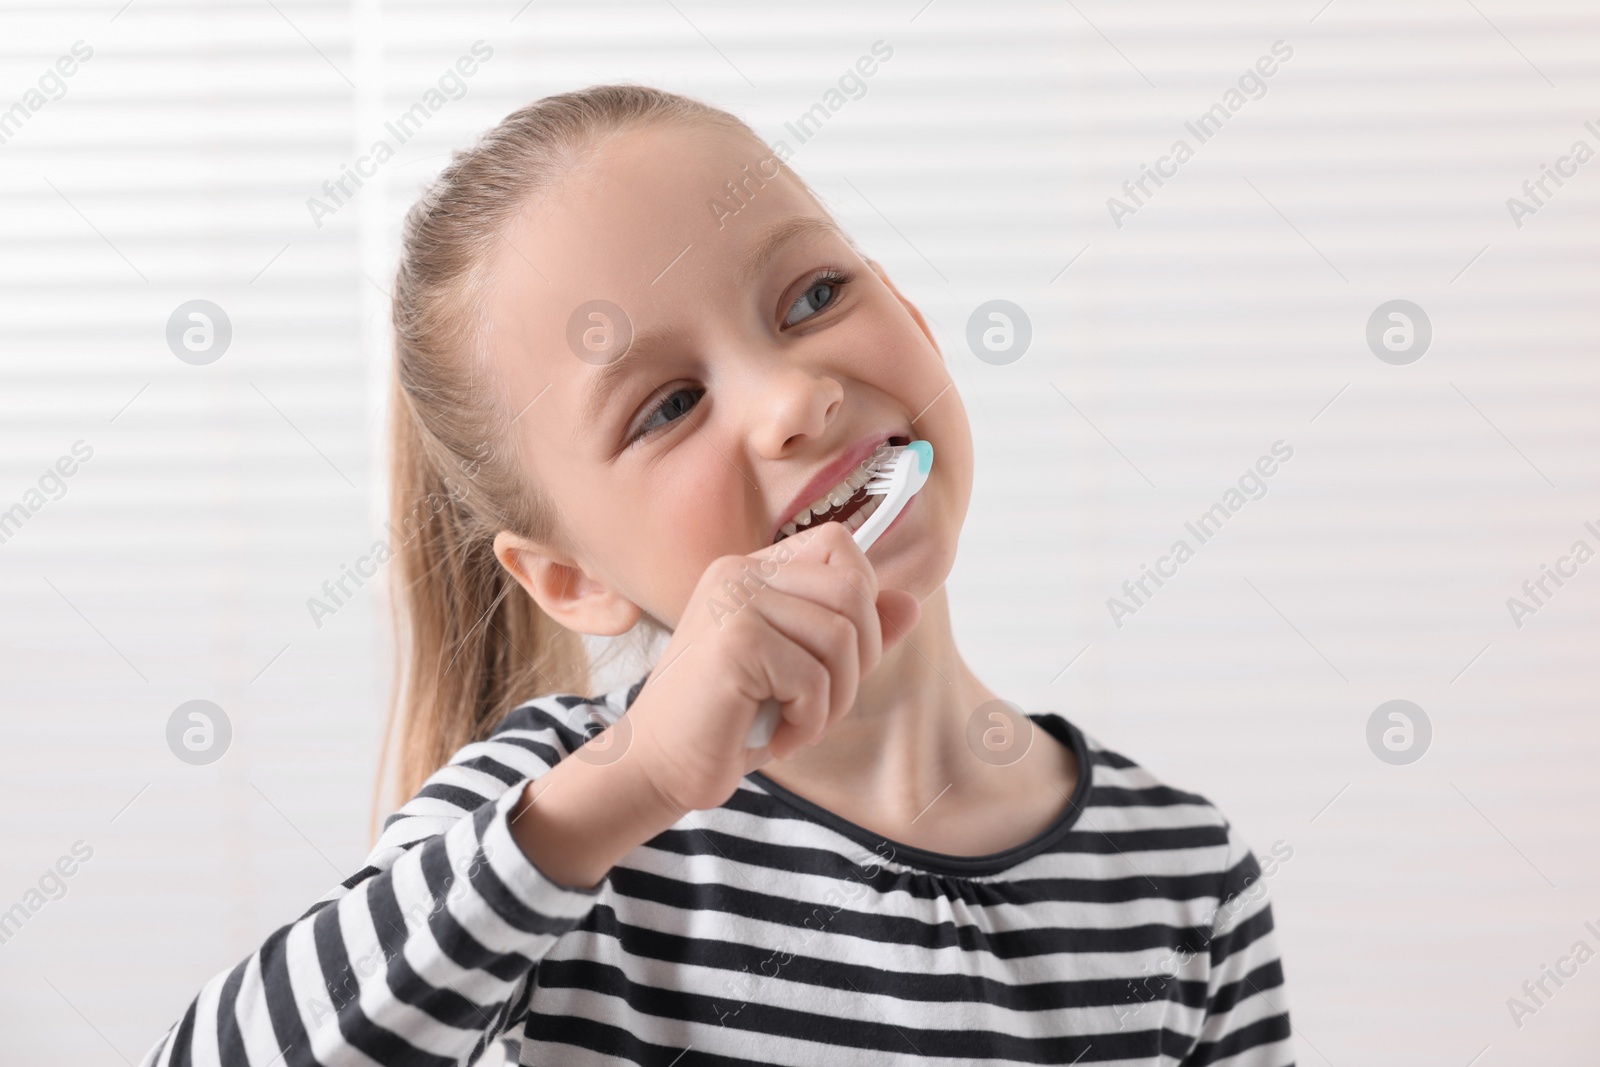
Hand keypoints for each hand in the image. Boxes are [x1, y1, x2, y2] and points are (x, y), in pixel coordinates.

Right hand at [626, 521, 921, 814]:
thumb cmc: (732, 721)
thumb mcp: (804, 673)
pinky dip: (809, 721)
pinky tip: (777, 738)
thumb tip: (912, 603)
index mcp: (753, 569)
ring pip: (841, 636)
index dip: (862, 600)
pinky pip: (813, 677)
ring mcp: (734, 601)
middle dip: (857, 660)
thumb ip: (854, 635)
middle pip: (853, 590)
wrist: (659, 766)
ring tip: (798, 723)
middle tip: (819, 703)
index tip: (837, 658)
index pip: (840, 545)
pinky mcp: (734, 640)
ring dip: (833, 698)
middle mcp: (740, 572)